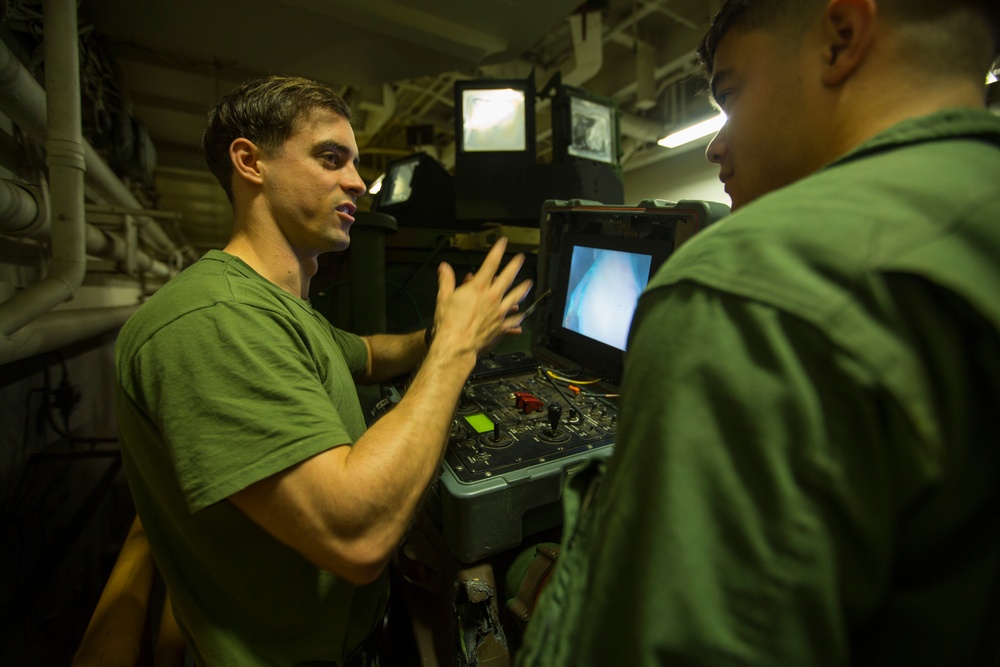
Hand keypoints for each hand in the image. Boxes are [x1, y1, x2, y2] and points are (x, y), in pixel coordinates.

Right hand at [431, 238, 532, 359]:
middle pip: (508, 277)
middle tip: (521, 259)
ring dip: (523, 289)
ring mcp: (499, 312)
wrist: (456, 346)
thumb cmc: (448, 323)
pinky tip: (522, 317)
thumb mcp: (443, 298)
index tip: (503, 242)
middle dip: (515, 266)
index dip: (497, 251)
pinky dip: (518, 318)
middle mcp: (492, 297)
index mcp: (479, 288)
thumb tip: (444, 267)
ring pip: (516, 297)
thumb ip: (446, 281)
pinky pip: (513, 321)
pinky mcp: (501, 327)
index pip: (490, 264)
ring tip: (529, 283)